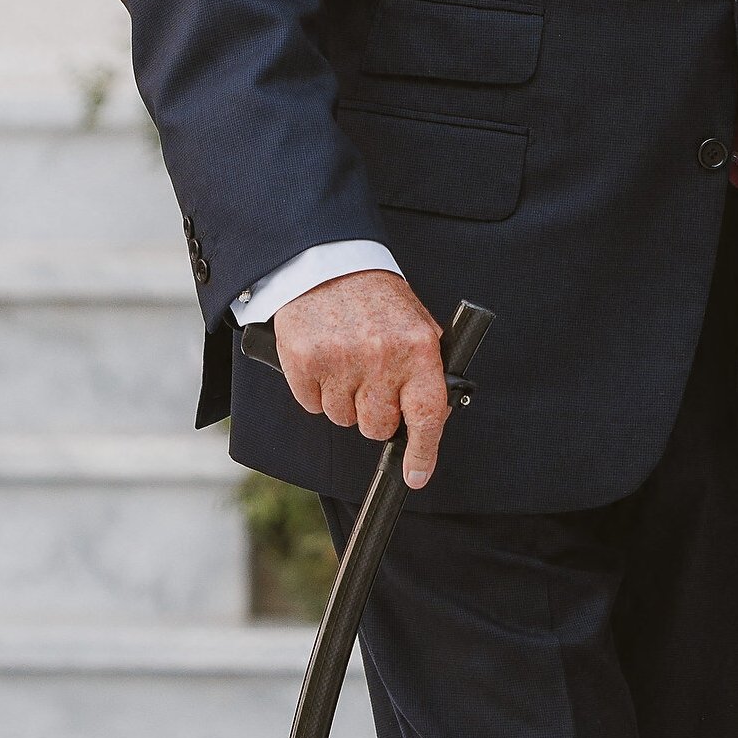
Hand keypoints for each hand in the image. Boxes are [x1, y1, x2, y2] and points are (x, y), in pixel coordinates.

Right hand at [272, 268, 448, 489]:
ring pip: (342, 418)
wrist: (325, 262)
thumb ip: (424, 368)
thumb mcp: (413, 323)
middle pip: (377, 426)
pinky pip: (311, 404)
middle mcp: (381, 358)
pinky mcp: (305, 363)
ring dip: (343, 399)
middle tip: (370, 383)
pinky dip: (315, 390)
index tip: (416, 476)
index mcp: (417, 348)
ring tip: (345, 361)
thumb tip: (431, 417)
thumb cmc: (372, 296)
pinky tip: (323, 360)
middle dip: (374, 414)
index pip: (427, 416)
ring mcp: (341, 362)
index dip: (423, 453)